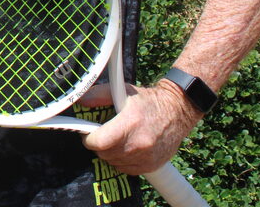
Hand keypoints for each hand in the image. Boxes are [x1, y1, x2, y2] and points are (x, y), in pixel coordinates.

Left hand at [80, 81, 202, 174]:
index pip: (99, 142)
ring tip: (115, 140)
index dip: (88, 139)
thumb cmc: (149, 101)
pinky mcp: (152, 165)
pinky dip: (122, 161)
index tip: (88, 134)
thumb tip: (81, 101)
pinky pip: (126, 169)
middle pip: (104, 153)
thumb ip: (99, 95)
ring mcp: (146, 156)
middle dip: (99, 145)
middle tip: (102, 135)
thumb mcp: (123, 91)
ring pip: (114, 162)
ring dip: (110, 153)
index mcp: (130, 123)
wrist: (178, 111)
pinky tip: (125, 149)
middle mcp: (139, 143)